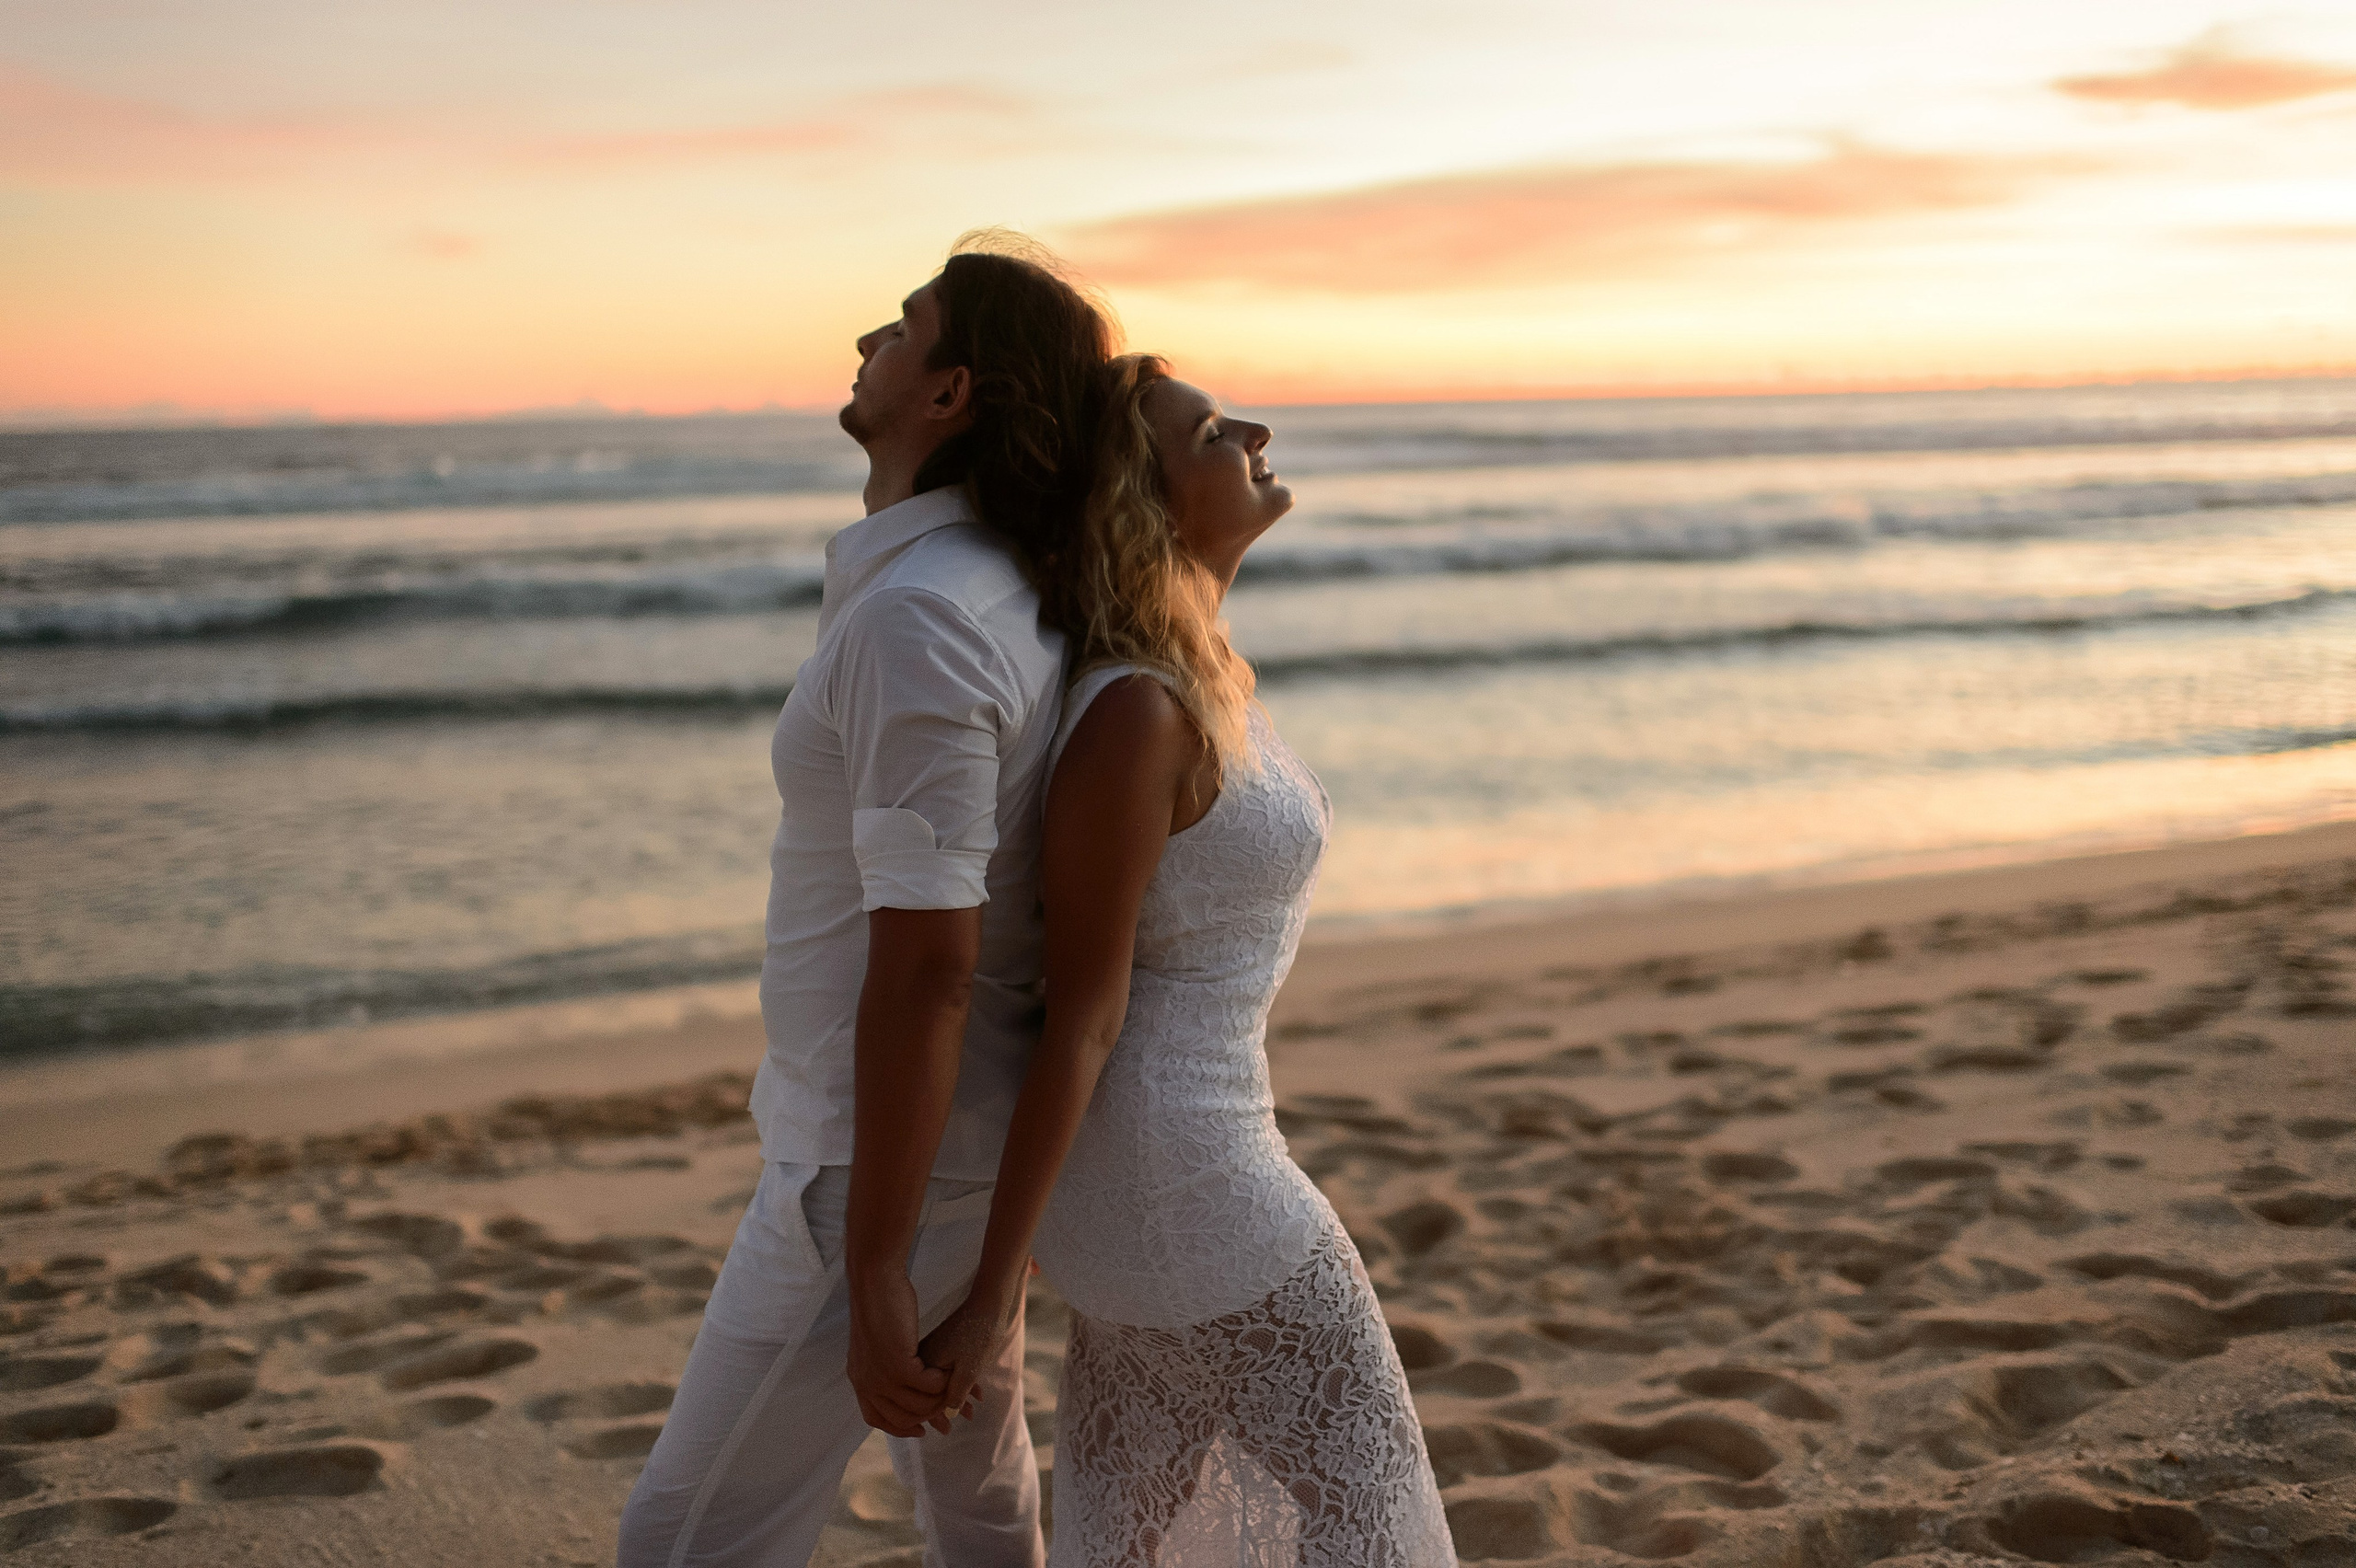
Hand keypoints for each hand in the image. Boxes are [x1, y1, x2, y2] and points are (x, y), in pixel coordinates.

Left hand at [846, 1269, 948, 1436]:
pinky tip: (947, 1369)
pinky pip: (928, 1385)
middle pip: (901, 1418)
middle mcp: (867, 1384)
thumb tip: (894, 1379)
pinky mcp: (898, 1365)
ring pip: (919, 1405)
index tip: (921, 1428)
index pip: (876, 1419)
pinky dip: (941, 1381)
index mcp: (859, 1379)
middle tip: (947, 1408)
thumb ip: (881, 1365)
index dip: (900, 1428)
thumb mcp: (874, 1344)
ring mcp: (881, 1377)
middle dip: (927, 1416)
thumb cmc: (878, 1304)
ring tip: (950, 1385)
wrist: (875, 1281)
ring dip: (938, 1398)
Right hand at [915, 1283, 1022, 1435]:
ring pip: (937, 1381)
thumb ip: (956, 1393)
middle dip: (941, 1411)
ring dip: (953, 1398)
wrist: (989, 1301)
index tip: (945, 1431)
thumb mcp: (969, 1369)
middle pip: (928, 1392)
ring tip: (970, 1414)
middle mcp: (923, 1356)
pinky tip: (977, 1393)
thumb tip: (946, 1414)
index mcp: (925, 1363)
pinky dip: (959, 1382)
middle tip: (949, 1431)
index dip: (934, 1416)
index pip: (923, 1398)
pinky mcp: (941, 1342)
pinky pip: (944, 1369)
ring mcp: (931, 1348)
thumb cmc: (980, 1334)